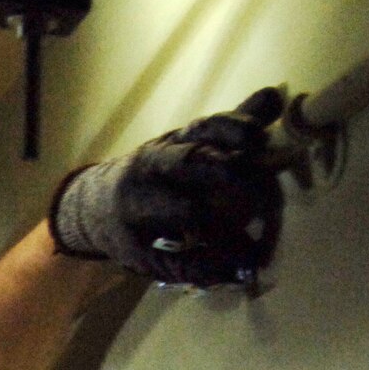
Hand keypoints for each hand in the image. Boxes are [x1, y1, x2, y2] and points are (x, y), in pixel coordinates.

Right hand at [49, 87, 287, 286]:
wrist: (94, 208)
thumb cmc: (157, 175)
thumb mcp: (186, 147)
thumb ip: (230, 128)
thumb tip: (274, 96)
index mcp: (172, 144)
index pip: (203, 128)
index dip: (231, 130)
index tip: (258, 138)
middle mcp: (153, 170)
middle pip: (190, 163)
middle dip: (228, 174)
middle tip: (262, 195)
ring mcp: (140, 208)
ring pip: (183, 212)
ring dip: (222, 230)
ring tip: (254, 251)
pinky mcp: (135, 247)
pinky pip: (174, 260)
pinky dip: (209, 269)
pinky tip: (236, 273)